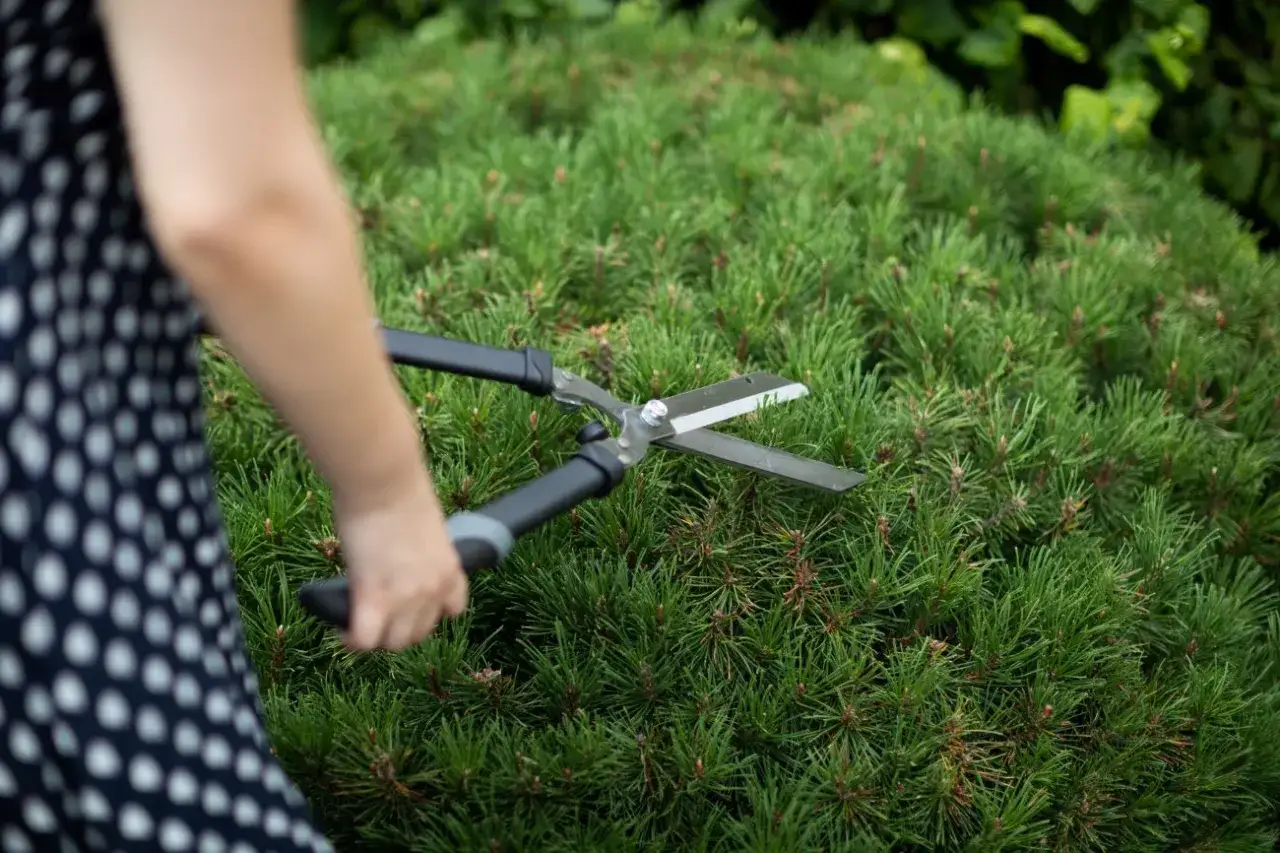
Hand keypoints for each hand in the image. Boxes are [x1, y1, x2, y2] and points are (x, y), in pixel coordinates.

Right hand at [333, 471, 468, 650]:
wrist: (383, 480)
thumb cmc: (399, 491)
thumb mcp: (425, 530)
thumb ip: (419, 556)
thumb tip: (399, 564)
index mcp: (451, 570)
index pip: (453, 611)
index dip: (429, 611)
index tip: (410, 603)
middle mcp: (434, 590)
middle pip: (419, 634)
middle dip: (398, 628)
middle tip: (378, 613)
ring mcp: (406, 598)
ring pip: (393, 643)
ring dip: (376, 636)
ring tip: (359, 622)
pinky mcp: (374, 599)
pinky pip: (364, 639)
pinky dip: (352, 639)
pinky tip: (342, 628)